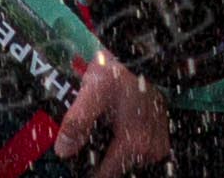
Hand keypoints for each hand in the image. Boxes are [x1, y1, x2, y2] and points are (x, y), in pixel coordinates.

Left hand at [54, 54, 169, 177]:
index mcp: (134, 144)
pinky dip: (124, 142)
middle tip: (88, 135)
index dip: (86, 170)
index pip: (104, 175)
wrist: (144, 56)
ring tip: (102, 126)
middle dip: (99, 156)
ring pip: (126, 159)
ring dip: (112, 150)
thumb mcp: (92, 90)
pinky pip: (138, 150)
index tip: (74, 162)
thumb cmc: (119, 72)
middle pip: (115, 167)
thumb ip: (77, 122)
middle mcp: (149, 150)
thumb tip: (63, 151)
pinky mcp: (160, 137)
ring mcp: (157, 145)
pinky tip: (115, 125)